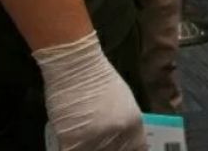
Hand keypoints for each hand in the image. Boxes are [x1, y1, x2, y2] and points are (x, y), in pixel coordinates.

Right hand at [34, 32, 146, 150]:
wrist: (76, 65)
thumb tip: (123, 142)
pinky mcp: (71, 139)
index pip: (137, 150)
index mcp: (134, 124)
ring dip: (88, 148)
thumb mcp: (124, 102)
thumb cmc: (99, 78)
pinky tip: (70, 141)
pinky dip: (71, 148)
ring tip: (84, 140)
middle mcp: (118, 133)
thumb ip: (125, 124)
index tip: (118, 148)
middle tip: (97, 143)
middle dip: (105, 150)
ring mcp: (95, 138)